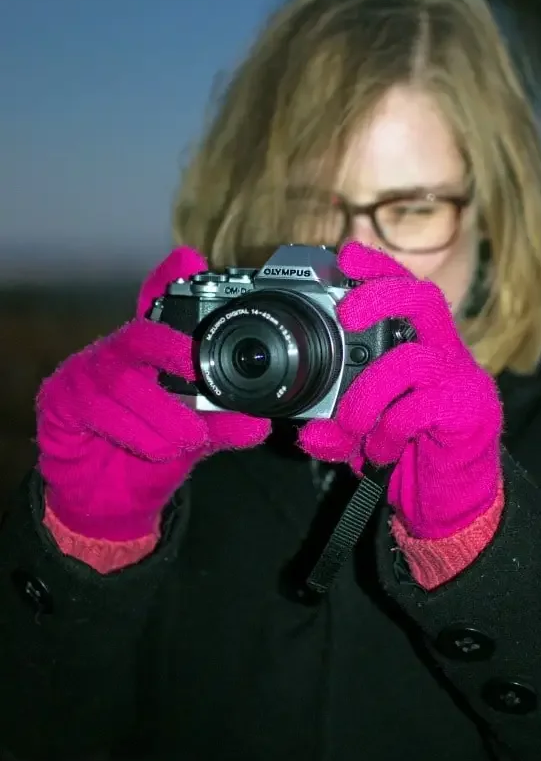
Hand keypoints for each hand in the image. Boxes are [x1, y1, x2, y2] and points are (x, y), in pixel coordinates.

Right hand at [37, 248, 270, 541]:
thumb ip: (223, 424)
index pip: (156, 304)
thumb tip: (261, 425)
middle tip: (197, 371)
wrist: (108, 501)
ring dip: (159, 412)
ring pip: (121, 381)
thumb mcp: (195, 438)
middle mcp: (117, 353)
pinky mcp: (59, 402)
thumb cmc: (151, 451)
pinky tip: (151, 448)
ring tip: (186, 437)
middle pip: (139, 334)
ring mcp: (84, 374)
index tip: (188, 260)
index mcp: (149, 351)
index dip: (168, 278)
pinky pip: (93, 409)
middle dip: (170, 349)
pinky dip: (130, 430)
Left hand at [297, 242, 502, 539]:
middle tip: (346, 315)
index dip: (379, 268)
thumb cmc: (412, 455)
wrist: (454, 504)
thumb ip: (335, 427)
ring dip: (368, 393)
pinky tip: (383, 452)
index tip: (345, 254)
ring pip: (411, 359)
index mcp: (420, 346)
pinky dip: (390, 430)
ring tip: (351, 426)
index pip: (406, 290)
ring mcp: (463, 380)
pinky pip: (423, 406)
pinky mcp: (471, 411)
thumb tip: (306, 431)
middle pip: (424, 297)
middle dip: (382, 295)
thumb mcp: (361, 436)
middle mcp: (446, 353)